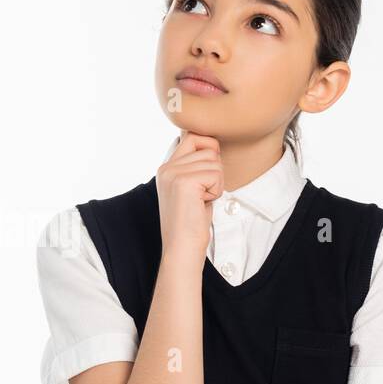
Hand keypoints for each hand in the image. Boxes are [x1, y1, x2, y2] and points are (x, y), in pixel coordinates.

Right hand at [156, 132, 222, 261]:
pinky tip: (202, 204)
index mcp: (166, 167)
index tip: (206, 176)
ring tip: (201, 200)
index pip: (193, 136)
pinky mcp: (184, 181)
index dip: (208, 149)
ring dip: (216, 182)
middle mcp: (166, 167)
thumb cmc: (191, 222)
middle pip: (208, 148)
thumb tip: (213, 143)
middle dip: (215, 171)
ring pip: (214, 161)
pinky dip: (216, 191)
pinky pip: (216, 174)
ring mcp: (173, 173)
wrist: (182, 248)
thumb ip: (196, 165)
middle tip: (202, 194)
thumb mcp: (192, 188)